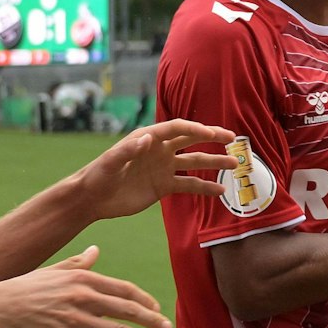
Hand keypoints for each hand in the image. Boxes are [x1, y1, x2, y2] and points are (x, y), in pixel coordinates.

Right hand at [0, 245, 172, 327]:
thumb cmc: (23, 290)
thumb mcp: (52, 272)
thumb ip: (78, 264)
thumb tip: (95, 250)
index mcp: (82, 279)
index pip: (123, 289)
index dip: (144, 300)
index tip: (156, 309)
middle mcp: (82, 297)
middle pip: (127, 309)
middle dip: (151, 320)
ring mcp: (75, 320)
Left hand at [80, 119, 237, 219]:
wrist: (93, 199)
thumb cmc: (98, 175)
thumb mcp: (110, 162)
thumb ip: (128, 150)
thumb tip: (148, 137)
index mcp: (147, 138)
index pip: (176, 129)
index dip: (194, 129)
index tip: (212, 133)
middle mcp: (159, 150)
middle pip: (190, 140)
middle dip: (212, 138)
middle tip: (232, 139)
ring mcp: (163, 168)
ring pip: (194, 162)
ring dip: (214, 163)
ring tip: (234, 164)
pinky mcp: (164, 187)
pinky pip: (189, 185)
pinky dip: (205, 187)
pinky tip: (221, 191)